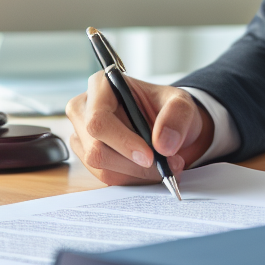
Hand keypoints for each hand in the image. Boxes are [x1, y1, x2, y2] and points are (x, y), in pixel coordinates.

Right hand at [66, 73, 213, 185]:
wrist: (167, 125)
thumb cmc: (167, 108)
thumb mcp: (181, 103)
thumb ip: (177, 115)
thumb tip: (162, 144)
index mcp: (101, 85)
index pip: (99, 120)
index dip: (123, 142)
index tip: (150, 156)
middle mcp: (84, 110)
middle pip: (96, 149)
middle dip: (135, 164)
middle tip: (168, 165)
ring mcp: (82, 136)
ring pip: (102, 168)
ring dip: (138, 173)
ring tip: (166, 165)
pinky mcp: (87, 157)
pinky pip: (107, 177)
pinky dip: (134, 178)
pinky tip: (151, 170)